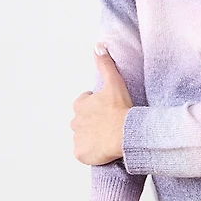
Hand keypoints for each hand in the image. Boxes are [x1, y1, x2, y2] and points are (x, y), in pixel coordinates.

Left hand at [71, 43, 132, 165]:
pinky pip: (84, 153)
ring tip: (109, 136)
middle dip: (94, 122)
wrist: (126, 134)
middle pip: (83, 121)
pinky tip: (104, 149)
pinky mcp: (80, 154)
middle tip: (110, 123)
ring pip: (84, 137)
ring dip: (93, 137)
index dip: (97, 106)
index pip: (84, 104)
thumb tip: (98, 46)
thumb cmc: (121, 109)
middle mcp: (75, 122)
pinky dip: (92, 152)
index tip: (109, 109)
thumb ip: (105, 64)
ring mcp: (77, 139)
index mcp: (80, 105)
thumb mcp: (114, 82)